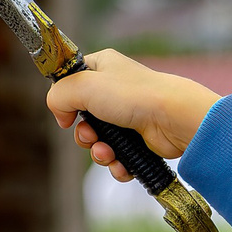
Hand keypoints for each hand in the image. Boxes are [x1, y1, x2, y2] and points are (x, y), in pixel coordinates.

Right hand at [46, 50, 219, 181]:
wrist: (173, 118)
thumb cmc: (133, 95)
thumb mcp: (83, 85)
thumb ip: (58, 96)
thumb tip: (60, 115)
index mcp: (102, 68)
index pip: (73, 81)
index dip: (65, 100)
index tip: (66, 113)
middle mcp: (115, 90)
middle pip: (83, 118)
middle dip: (84, 135)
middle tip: (91, 136)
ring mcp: (128, 115)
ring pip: (99, 141)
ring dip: (99, 152)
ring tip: (108, 153)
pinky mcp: (140, 139)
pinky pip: (118, 156)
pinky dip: (117, 164)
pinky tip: (122, 164)